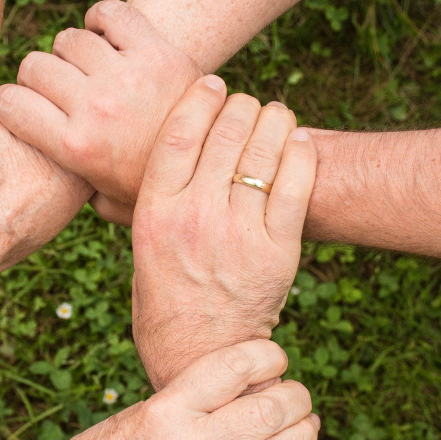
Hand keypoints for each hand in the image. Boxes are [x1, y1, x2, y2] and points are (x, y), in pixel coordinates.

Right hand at [0, 0, 198, 224]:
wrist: (216, 166)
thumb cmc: (154, 188)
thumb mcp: (107, 205)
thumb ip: (73, 192)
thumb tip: (47, 185)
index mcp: (76, 148)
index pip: (9, 103)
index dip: (6, 103)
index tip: (18, 108)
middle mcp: (95, 108)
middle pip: (34, 66)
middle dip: (36, 79)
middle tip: (56, 92)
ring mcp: (126, 76)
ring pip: (69, 39)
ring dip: (71, 53)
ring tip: (86, 71)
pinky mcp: (156, 51)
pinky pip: (110, 14)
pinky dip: (102, 20)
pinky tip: (106, 39)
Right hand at [44, 340, 317, 439]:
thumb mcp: (136, 412)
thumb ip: (185, 400)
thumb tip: (237, 383)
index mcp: (165, 410)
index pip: (233, 367)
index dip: (267, 355)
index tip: (274, 357)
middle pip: (267, 411)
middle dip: (296, 397)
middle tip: (297, 393)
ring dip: (303, 435)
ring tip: (306, 423)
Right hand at [131, 77, 316, 389]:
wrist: (200, 357)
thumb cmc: (163, 302)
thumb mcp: (139, 251)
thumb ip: (143, 206)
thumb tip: (145, 160)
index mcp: (154, 215)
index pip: (178, 133)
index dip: (199, 97)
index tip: (212, 83)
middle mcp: (195, 218)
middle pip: (225, 132)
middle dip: (240, 105)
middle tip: (245, 105)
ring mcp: (239, 234)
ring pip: (264, 150)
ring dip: (273, 121)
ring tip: (274, 117)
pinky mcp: (278, 252)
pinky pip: (296, 183)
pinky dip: (300, 153)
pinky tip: (297, 142)